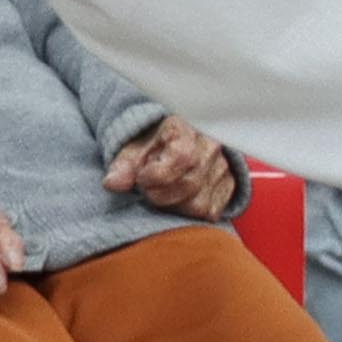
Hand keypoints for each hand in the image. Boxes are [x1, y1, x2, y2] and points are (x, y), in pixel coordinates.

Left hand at [106, 119, 242, 218]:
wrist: (173, 138)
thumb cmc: (152, 141)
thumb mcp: (133, 145)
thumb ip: (124, 164)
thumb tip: (113, 183)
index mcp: (187, 129)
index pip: (182, 157)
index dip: (156, 175)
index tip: (142, 178)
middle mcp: (211, 146)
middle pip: (189, 185)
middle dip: (160, 195)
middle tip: (147, 189)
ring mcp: (223, 167)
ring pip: (199, 204)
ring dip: (174, 205)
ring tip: (163, 191)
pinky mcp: (228, 185)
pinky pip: (210, 212)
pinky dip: (189, 212)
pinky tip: (178, 198)